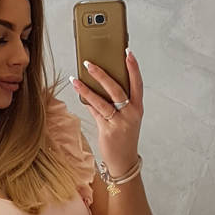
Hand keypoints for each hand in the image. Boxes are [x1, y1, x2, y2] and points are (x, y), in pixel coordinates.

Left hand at [71, 49, 143, 173]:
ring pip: (101, 101)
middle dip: (102, 74)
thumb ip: (116, 103)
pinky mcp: (108, 130)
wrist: (124, 161)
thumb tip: (99, 84)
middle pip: (116, 89)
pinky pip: (95, 112)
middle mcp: (130, 114)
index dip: (133, 68)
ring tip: (76, 78)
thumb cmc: (124, 138)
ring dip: (87, 89)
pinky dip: (87, 102)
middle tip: (89, 64)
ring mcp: (119, 122)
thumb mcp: (126, 119)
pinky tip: (78, 92)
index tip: (127, 53)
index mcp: (138, 108)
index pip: (137, 83)